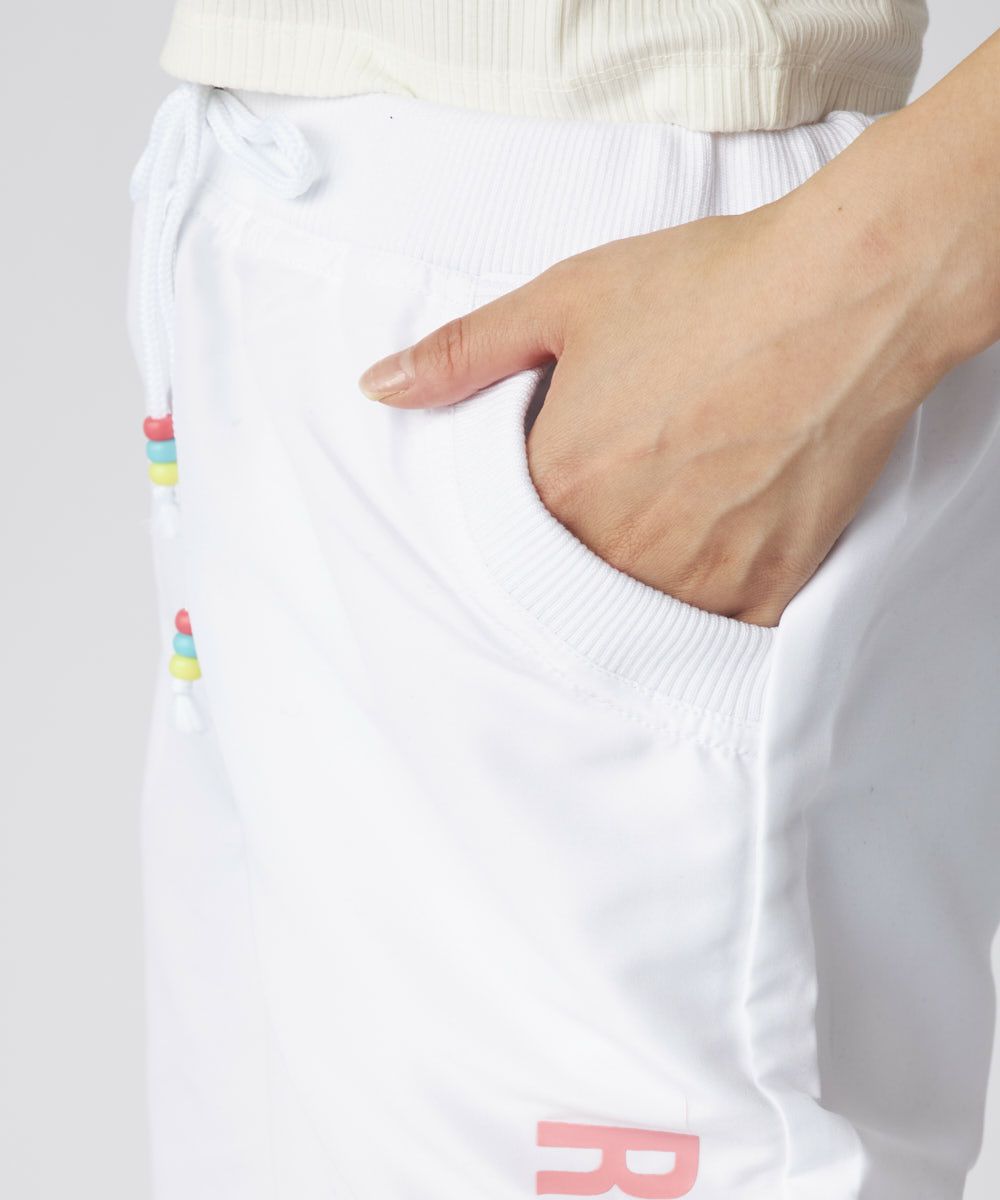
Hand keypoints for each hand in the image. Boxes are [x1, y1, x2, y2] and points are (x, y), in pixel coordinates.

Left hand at [358, 103, 993, 626]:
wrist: (844, 295)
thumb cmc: (707, 288)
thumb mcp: (565, 300)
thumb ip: (463, 352)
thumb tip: (377, 386)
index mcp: (558, 485)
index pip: (515, 534)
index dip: (541, 502)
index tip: (573, 473)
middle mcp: (620, 547)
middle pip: (579, 574)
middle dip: (593, 536)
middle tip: (642, 475)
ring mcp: (696, 577)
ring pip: (644, 606)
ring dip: (648, 570)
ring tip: (686, 499)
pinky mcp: (765, 591)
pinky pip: (718, 624)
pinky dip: (713, 592)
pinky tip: (728, 532)